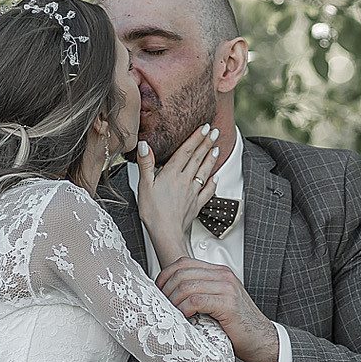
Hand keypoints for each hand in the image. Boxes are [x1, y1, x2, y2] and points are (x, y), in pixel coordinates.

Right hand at [137, 125, 222, 267]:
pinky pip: (207, 191)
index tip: (204, 127)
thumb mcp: (144, 186)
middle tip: (215, 131)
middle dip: (207, 143)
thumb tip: (144, 145)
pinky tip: (215, 178)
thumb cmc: (153, 213)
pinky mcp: (196, 205)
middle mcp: (185, 181)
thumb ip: (146, 164)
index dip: (196, 138)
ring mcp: (193, 193)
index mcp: (172, 174)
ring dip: (211, 159)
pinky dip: (213, 183)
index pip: (186, 151)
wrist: (167, 234)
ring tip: (216, 149)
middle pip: (198, 158)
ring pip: (204, 172)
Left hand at [158, 256, 280, 361]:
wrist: (261, 340)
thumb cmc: (237, 326)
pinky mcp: (227, 303)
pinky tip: (184, 319)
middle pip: (181, 273)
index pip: (182, 263)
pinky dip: (183, 310)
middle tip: (161, 307)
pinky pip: (195, 300)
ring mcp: (226, 288)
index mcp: (218, 272)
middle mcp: (223, 275)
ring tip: (171, 315)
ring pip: (186, 286)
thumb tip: (169, 295)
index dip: (164, 277)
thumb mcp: (216, 303)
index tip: (158, 293)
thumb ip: (199, 293)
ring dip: (172, 302)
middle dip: (165, 291)